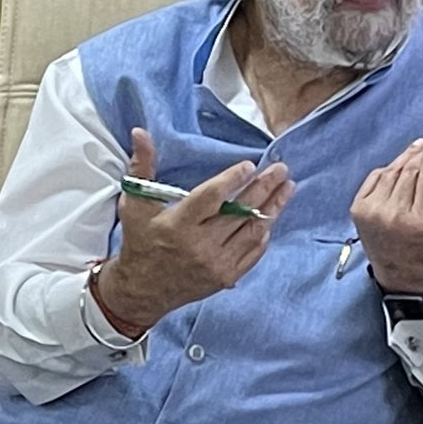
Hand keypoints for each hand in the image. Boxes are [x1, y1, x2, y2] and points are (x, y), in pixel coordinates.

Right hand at [98, 128, 295, 327]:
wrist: (142, 290)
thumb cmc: (140, 242)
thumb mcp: (135, 204)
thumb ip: (142, 167)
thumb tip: (140, 133)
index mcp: (178, 225)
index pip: (212, 198)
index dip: (232, 180)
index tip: (249, 165)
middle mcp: (199, 245)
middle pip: (240, 212)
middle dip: (264, 188)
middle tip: (281, 170)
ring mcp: (216, 264)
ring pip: (252, 231)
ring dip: (273, 208)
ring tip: (287, 188)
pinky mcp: (226, 276)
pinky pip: (253, 252)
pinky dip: (264, 234)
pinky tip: (272, 217)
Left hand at [350, 127, 422, 292]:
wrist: (403, 273)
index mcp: (422, 222)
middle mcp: (394, 216)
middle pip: (411, 170)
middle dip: (421, 152)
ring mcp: (373, 213)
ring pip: (392, 171)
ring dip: (406, 158)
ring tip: (416, 151)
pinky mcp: (359, 210)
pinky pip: (376, 178)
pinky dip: (388, 170)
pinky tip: (398, 169)